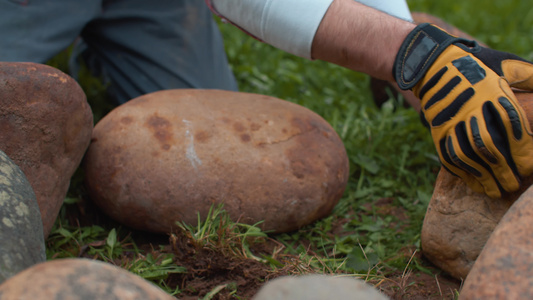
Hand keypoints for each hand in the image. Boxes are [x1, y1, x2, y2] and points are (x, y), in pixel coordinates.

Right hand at [394, 23, 532, 197]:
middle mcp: (470, 109)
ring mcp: (450, 121)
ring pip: (467, 154)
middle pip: (488, 145)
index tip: (529, 167)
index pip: (510, 125)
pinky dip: (462, 172)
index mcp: (491, 92)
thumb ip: (530, 77)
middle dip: (503, 169)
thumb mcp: (506, 64)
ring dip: (483, 176)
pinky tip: (475, 184)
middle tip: (514, 184)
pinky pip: (448, 155)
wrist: (433, 65)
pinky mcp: (437, 131)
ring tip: (496, 191)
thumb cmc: (476, 65)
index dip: (522, 149)